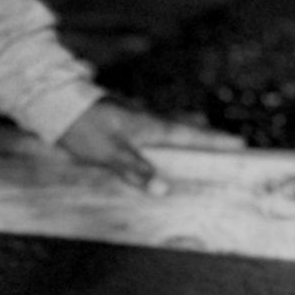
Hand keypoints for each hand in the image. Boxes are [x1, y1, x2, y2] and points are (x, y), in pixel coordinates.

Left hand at [57, 98, 244, 193]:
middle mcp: (146, 119)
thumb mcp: (109, 153)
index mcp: (150, 126)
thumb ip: (135, 170)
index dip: (213, 141)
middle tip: (224, 142)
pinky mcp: (120, 119)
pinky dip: (163, 135)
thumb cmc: (83, 129)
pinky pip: (151, 128)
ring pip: (167, 126)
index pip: (189, 135)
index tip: (239, 143)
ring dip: (184, 133)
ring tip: (197, 138)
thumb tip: (163, 188)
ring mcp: (133, 117)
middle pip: (183, 127)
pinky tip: (156, 142)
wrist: (56, 105)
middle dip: (204, 135)